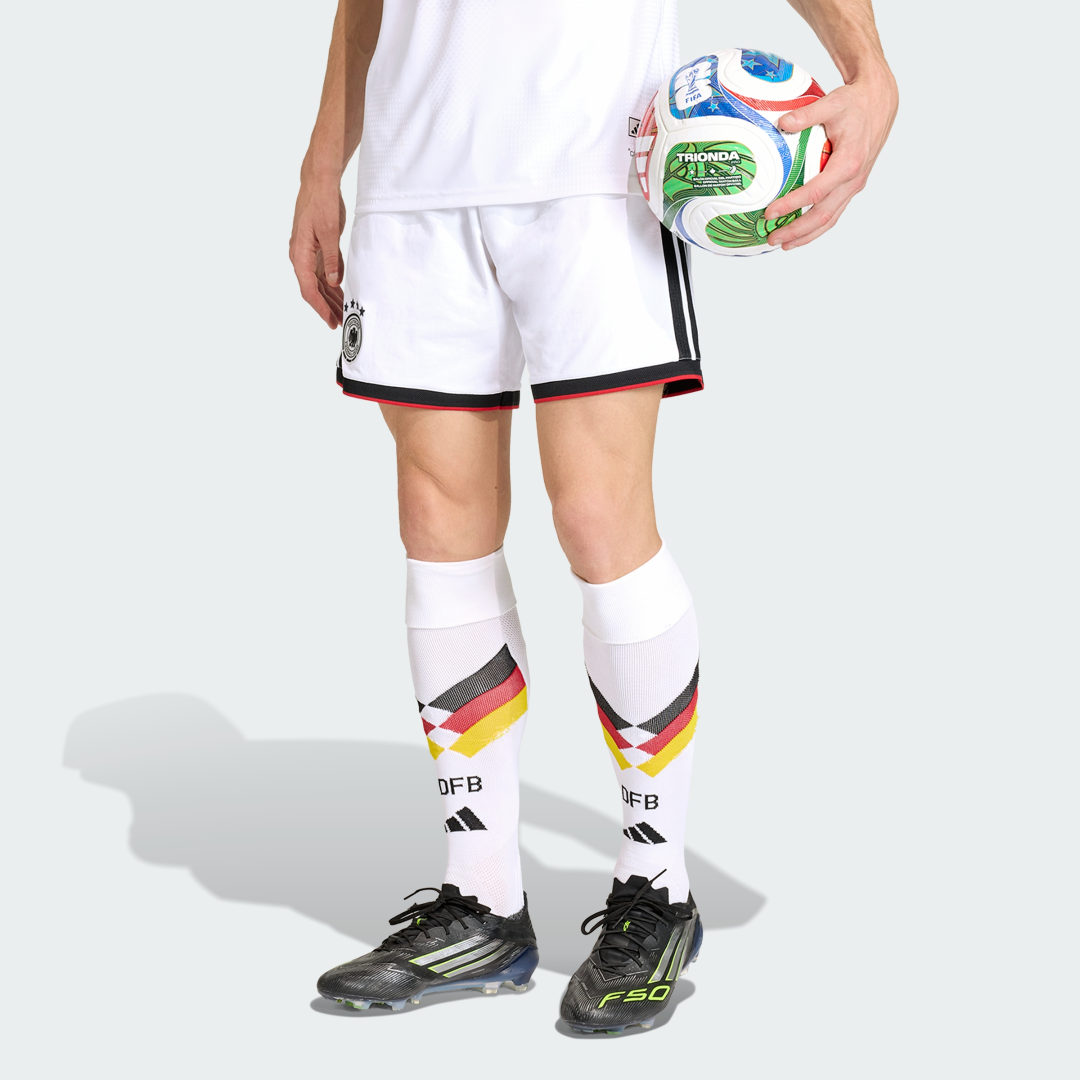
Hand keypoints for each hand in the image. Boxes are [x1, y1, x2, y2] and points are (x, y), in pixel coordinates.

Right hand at [289, 180, 345, 327]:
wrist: (319, 184)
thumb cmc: (321, 203)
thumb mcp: (329, 232)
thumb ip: (332, 259)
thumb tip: (332, 282)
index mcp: (300, 254)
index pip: (308, 289)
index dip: (320, 307)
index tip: (330, 321)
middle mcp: (300, 257)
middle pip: (312, 290)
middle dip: (325, 308)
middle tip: (339, 323)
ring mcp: (308, 253)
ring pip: (318, 283)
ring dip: (329, 298)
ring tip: (342, 313)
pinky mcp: (316, 249)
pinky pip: (323, 273)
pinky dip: (331, 284)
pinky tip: (340, 293)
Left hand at [764, 69, 897, 249]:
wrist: (879, 102)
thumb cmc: (856, 102)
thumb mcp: (832, 102)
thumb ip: (807, 114)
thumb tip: (782, 123)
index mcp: (849, 162)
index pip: (816, 192)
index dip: (792, 204)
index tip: (769, 212)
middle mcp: (853, 179)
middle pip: (823, 215)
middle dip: (796, 231)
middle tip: (772, 238)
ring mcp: (854, 186)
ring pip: (830, 219)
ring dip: (806, 235)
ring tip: (783, 244)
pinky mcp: (852, 187)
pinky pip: (834, 212)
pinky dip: (816, 226)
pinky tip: (800, 232)